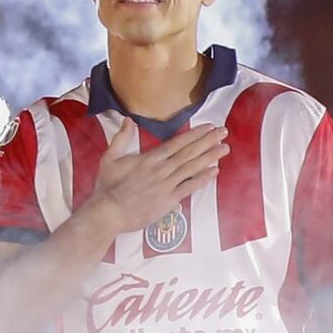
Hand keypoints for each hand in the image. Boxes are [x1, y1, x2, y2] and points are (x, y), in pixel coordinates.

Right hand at [90, 118, 228, 233]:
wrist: (108, 212)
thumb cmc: (107, 186)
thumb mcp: (110, 158)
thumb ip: (121, 138)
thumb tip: (128, 120)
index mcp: (149, 158)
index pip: (177, 143)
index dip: (194, 134)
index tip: (208, 127)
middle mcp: (162, 169)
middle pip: (189, 152)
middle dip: (208, 141)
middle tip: (224, 132)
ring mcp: (166, 185)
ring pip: (192, 167)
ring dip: (210, 157)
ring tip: (224, 148)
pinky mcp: (168, 200)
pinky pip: (189, 187)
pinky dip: (202, 178)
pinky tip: (214, 171)